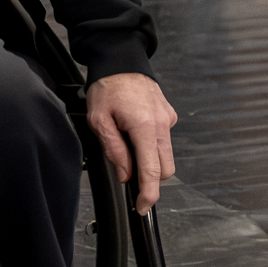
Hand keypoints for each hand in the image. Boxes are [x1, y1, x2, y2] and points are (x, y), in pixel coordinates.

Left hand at [84, 73, 176, 215]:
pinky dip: (152, 145)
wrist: (121, 60)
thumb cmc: (108, 86)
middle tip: (129, 172)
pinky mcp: (168, 115)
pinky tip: (134, 132)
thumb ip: (114, 150)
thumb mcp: (99, 120)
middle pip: (165, 168)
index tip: (142, 207)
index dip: (148, 194)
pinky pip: (163, 139)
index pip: (152, 170)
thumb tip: (125, 174)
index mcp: (143, 126)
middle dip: (150, 179)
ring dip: (151, 161)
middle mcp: (161, 124)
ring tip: (128, 146)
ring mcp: (167, 119)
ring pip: (166, 155)